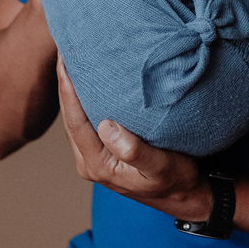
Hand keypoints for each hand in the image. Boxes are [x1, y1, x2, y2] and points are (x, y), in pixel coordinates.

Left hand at [56, 55, 209, 218]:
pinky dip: (84, 99)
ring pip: (76, 118)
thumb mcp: (160, 166)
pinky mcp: (103, 151)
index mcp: (97, 165)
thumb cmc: (175, 180)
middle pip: (69, 117)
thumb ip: (134, 151)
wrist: (184, 196)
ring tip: (72, 60)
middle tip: (64, 51)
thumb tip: (106, 126)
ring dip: (72, 91)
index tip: (64, 62)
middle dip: (64, 84)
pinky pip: (86, 121)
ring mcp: (94, 157)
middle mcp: (89, 161)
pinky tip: (89, 82)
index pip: (76, 121)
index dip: (68, 90)